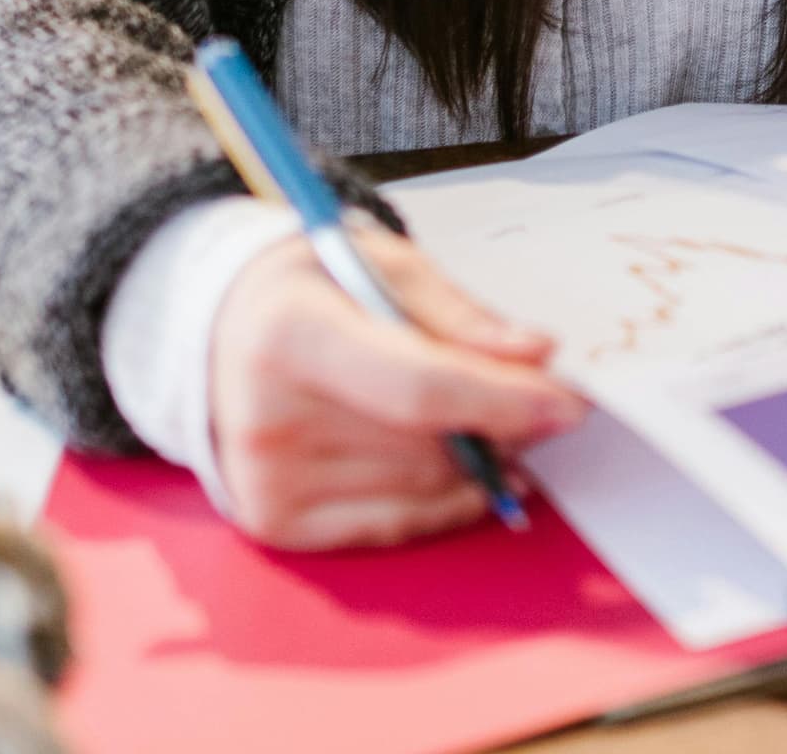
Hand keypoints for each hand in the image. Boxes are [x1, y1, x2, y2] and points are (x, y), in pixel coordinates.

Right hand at [202, 225, 586, 548]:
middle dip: (502, 426)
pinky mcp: (276, 523)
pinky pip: (395, 523)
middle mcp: (267, 418)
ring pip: (422, 487)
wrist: (216, 330)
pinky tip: (469, 469)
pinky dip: (446, 500)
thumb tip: (536, 355)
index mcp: (289, 334)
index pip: (418, 388)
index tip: (570, 402)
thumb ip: (458, 312)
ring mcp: (266, 480)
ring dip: (478, 463)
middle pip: (427, 444)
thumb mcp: (380, 262)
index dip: (503, 401)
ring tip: (497, 426)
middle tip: (543, 403)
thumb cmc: (311, 287)